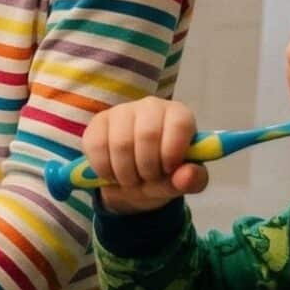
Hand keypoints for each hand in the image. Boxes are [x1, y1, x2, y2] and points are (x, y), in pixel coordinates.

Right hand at [81, 99, 208, 214]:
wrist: (131, 181)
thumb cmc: (161, 175)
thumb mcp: (181, 183)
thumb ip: (192, 180)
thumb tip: (188, 175)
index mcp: (179, 115)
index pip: (179, 124)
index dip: (173, 151)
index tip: (168, 170)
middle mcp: (151, 106)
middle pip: (147, 135)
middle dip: (147, 168)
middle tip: (147, 179)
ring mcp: (122, 111)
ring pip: (121, 143)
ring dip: (125, 173)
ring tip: (131, 180)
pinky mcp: (99, 122)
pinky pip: (97, 146)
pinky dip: (104, 170)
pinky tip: (112, 174)